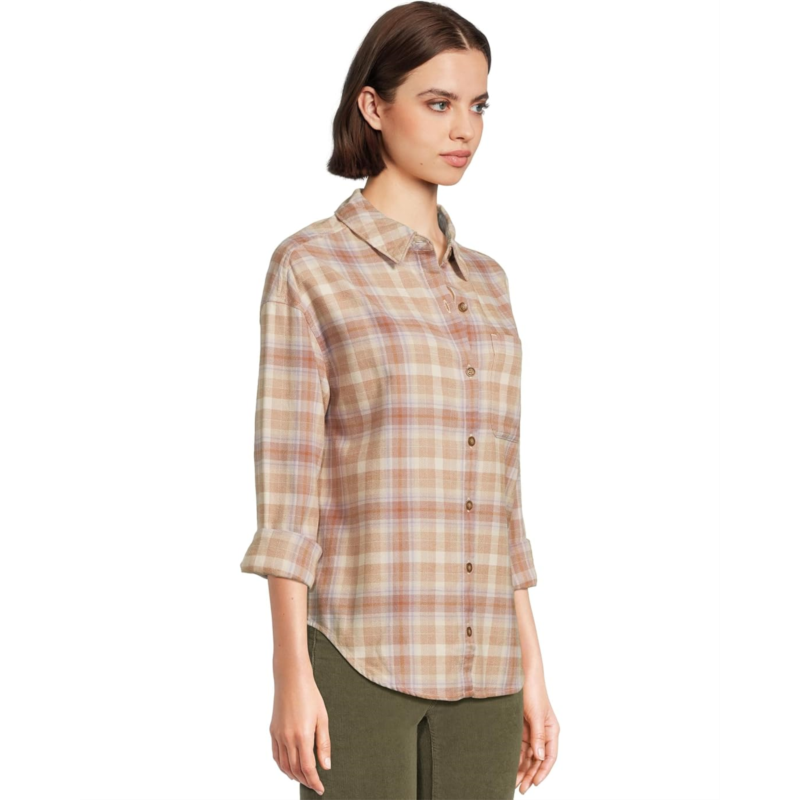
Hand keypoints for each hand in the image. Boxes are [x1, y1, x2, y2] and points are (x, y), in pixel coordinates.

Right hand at [270, 669, 331, 794]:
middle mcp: (288, 738)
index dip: (314, 781)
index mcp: (302, 736)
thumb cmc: (310, 695)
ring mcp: (278, 735)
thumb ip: (323, 744)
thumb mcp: (322, 718)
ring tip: (303, 779)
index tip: (320, 788)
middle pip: (295, 770)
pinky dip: (282, 766)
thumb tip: (326, 766)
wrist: (291, 679)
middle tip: (314, 785)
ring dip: (293, 776)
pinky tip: (289, 767)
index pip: (308, 768)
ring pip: (284, 765)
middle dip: (305, 781)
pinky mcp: (273, 731)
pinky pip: (276, 755)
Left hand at [516, 678, 558, 792]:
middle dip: (530, 774)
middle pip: (538, 759)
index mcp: (551, 730)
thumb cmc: (533, 690)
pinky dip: (515, 756)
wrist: (520, 673)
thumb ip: (538, 736)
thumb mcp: (536, 714)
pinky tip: (509, 766)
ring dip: (522, 768)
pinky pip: (519, 746)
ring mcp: (531, 730)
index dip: (543, 771)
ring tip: (513, 782)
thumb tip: (539, 757)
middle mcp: (543, 732)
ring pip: (528, 755)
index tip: (534, 783)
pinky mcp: (520, 727)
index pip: (549, 756)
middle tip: (520, 788)